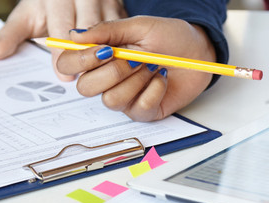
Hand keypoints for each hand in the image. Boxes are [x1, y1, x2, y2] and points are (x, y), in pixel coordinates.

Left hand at [0, 0, 126, 80]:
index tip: (64, 75)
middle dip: (87, 56)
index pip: (62, 26)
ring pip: (111, 32)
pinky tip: (117, 67)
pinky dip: (121, 50)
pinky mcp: (122, 11)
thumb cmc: (48, 5)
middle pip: (90, 29)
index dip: (63, 52)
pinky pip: (125, 33)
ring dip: (107, 55)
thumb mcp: (27, 14)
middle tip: (84, 80)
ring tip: (102, 78)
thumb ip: (12, 34)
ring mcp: (108, 2)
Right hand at [56, 16, 216, 121]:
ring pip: (111, 100)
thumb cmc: (170, 37)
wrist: (199, 51)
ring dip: (135, 80)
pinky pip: (138, 108)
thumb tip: (75, 36)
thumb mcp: (139, 26)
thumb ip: (108, 31)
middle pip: (86, 87)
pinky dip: (154, 91)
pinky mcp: (144, 110)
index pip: (69, 64)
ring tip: (153, 66)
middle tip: (135, 58)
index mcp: (100, 55)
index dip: (79, 61)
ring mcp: (125, 97)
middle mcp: (108, 78)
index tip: (103, 50)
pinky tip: (162, 79)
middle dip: (113, 72)